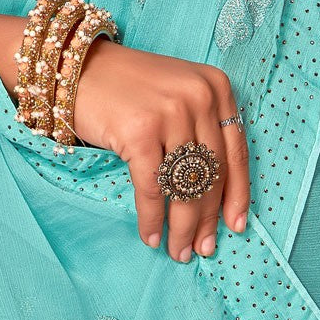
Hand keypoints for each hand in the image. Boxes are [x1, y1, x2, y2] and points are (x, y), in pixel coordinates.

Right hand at [71, 36, 249, 262]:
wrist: (81, 68)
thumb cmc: (131, 88)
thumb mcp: (179, 95)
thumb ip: (202, 130)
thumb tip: (218, 197)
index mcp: (216, 87)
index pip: (235, 151)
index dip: (238, 194)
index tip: (236, 225)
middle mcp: (199, 96)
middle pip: (212, 173)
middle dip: (207, 218)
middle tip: (202, 249)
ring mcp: (170, 112)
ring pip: (185, 186)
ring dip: (182, 227)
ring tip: (178, 251)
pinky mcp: (140, 131)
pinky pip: (152, 189)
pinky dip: (152, 219)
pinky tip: (151, 236)